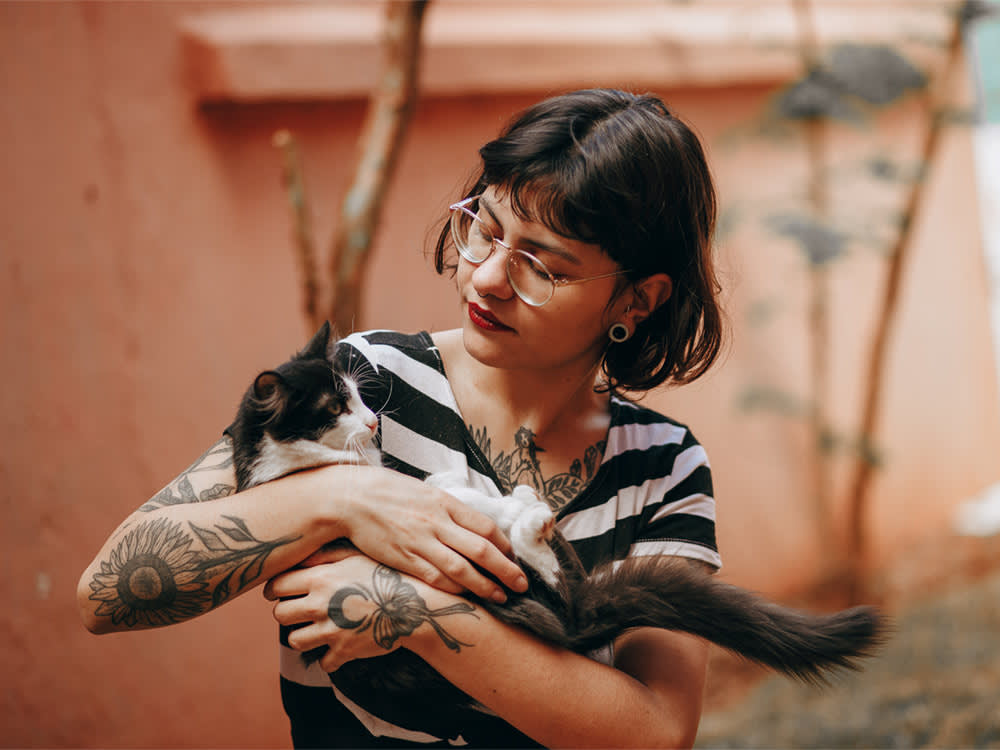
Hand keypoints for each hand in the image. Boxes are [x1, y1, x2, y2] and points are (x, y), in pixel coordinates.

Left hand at [266, 554, 478, 672]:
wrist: (417, 604)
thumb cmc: (388, 573)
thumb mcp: (357, 554)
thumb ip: (325, 554)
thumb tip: (298, 556)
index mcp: (319, 578)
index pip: (276, 585)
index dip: (275, 588)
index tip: (281, 590)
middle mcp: (319, 605)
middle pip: (280, 614)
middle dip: (287, 612)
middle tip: (300, 609)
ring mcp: (331, 630)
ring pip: (295, 641)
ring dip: (303, 636)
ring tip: (316, 629)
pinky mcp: (344, 651)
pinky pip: (323, 663)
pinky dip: (329, 657)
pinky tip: (339, 646)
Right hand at [322, 465, 527, 601]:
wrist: (352, 498)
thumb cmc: (390, 492)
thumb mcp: (426, 491)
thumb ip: (449, 509)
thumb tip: (473, 526)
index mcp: (445, 502)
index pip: (486, 527)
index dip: (504, 545)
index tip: (513, 557)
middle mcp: (437, 522)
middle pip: (482, 550)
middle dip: (506, 570)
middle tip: (522, 584)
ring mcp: (421, 543)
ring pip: (462, 570)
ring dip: (485, 586)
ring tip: (501, 597)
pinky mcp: (404, 560)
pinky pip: (436, 579)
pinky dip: (455, 589)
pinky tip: (468, 597)